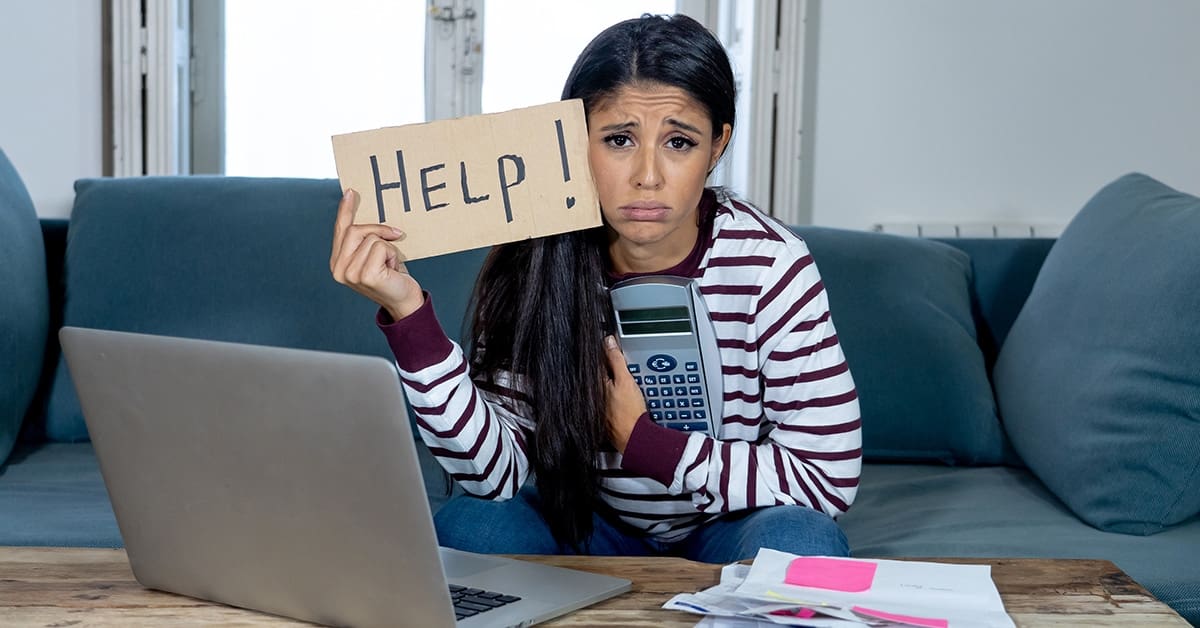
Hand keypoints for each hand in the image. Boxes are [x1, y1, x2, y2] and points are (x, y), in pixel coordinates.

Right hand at [329, 189, 423, 319]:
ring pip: (371, 238)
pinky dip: (392, 255)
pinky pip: (380, 246)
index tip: (351, 191)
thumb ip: (364, 240)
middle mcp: (338, 269)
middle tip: (395, 237)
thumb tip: (367, 213)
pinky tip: (393, 269)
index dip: (346, 210)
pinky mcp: (364, 275)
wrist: (405, 301)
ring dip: (388, 248)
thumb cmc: (392, 276)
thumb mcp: (375, 255)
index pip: (340, 230)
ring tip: (390, 264)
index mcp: (337, 263)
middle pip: (355, 230)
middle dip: (378, 230)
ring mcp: (349, 274)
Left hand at [603, 335, 646, 451]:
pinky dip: (616, 395)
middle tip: (620, 361)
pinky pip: (610, 399)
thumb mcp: (625, 380)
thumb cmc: (629, 413)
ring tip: (625, 382)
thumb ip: (616, 360)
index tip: (610, 345)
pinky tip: (626, 398)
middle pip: (600, 375)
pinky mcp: (607, 417)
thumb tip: (608, 341)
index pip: (596, 362)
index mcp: (594, 385)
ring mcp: (599, 407)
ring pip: (605, 387)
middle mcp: (593, 397)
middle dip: (608, 366)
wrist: (636, 437)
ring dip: (613, 381)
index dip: (603, 351)